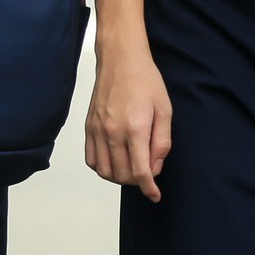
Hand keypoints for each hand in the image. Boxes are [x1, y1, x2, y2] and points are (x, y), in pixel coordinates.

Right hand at [85, 39, 172, 202]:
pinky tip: (114, 161)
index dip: (149, 188)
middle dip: (137, 182)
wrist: (120, 59)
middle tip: (147, 173)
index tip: (154, 195)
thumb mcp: (165, 110)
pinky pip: (91, 159)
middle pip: (122, 175)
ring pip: (104, 171)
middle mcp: (113, 132)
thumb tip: (155, 167)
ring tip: (131, 168)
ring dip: (119, 178)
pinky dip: (102, 167)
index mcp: (136, 128)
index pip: (140, 171)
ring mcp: (98, 130)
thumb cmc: (145, 80)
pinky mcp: (89, 126)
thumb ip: (161, 142)